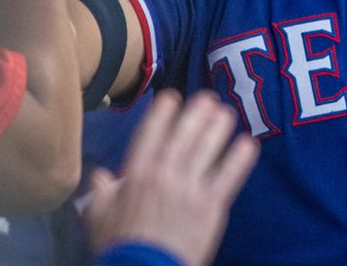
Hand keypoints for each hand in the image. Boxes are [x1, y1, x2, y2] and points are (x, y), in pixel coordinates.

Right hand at [85, 90, 259, 265]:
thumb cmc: (120, 248)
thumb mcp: (98, 218)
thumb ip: (100, 193)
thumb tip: (100, 175)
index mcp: (136, 175)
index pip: (150, 135)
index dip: (162, 114)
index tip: (172, 97)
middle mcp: (164, 175)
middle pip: (183, 136)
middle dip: (196, 114)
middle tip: (208, 98)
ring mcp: (189, 189)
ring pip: (206, 150)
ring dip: (218, 129)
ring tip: (227, 113)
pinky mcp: (211, 206)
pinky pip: (229, 176)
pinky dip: (239, 159)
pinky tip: (249, 144)